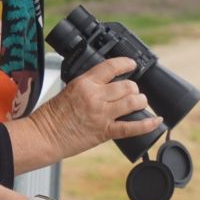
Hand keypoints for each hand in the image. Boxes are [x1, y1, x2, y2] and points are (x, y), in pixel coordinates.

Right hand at [29, 57, 162, 159]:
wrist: (44, 136)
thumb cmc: (51, 116)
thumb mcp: (68, 90)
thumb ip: (88, 86)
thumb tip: (106, 84)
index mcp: (84, 83)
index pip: (111, 66)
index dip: (126, 63)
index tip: (132, 64)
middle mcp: (95, 96)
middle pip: (126, 85)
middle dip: (134, 87)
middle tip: (133, 90)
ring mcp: (101, 114)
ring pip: (132, 102)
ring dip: (140, 100)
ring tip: (140, 102)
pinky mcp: (104, 132)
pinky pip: (131, 127)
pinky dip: (147, 124)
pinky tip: (156, 121)